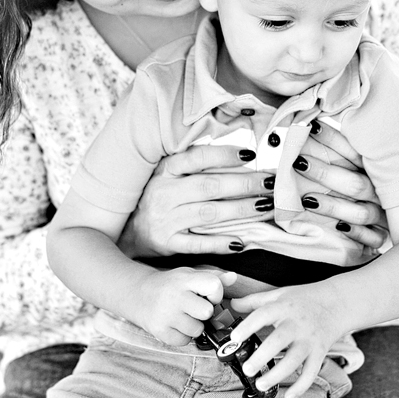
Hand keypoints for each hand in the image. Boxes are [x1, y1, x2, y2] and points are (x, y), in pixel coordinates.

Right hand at [119, 145, 273, 257]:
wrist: (127, 231)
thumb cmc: (157, 198)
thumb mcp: (168, 175)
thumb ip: (194, 165)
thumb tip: (239, 155)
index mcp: (165, 171)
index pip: (197, 158)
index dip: (225, 155)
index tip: (251, 153)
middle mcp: (164, 193)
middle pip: (210, 186)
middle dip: (245, 183)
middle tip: (270, 182)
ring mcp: (165, 220)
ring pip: (209, 214)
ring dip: (241, 210)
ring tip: (266, 207)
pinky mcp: (167, 244)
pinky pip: (199, 243)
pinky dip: (221, 243)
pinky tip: (241, 241)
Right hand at [136, 268, 235, 346]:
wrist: (139, 295)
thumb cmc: (171, 285)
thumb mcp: (189, 275)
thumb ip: (213, 277)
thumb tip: (233, 277)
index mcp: (185, 279)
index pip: (214, 286)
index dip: (216, 294)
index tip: (208, 296)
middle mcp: (175, 296)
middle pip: (207, 312)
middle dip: (205, 313)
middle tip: (195, 309)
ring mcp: (166, 315)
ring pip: (197, 330)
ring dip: (194, 326)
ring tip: (184, 316)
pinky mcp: (160, 331)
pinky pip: (185, 341)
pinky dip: (183, 336)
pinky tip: (176, 325)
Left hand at [228, 283, 342, 397]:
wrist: (337, 302)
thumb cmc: (304, 299)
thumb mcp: (279, 294)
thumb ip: (254, 301)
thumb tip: (232, 305)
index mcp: (284, 307)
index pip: (263, 315)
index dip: (248, 326)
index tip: (234, 338)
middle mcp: (297, 324)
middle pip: (279, 341)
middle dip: (262, 357)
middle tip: (247, 369)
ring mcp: (309, 339)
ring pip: (294, 360)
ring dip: (277, 375)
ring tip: (260, 384)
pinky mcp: (320, 352)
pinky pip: (311, 372)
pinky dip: (301, 386)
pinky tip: (289, 396)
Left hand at [298, 120, 387, 249]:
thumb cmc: (369, 185)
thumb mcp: (358, 165)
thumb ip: (341, 153)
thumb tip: (311, 128)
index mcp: (375, 170)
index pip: (354, 153)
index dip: (333, 140)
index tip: (311, 128)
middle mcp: (380, 192)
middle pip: (355, 183)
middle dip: (326, 173)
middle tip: (300, 162)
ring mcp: (383, 215)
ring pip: (361, 212)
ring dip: (334, 206)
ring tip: (307, 199)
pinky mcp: (381, 236)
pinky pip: (373, 238)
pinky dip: (358, 233)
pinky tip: (340, 228)